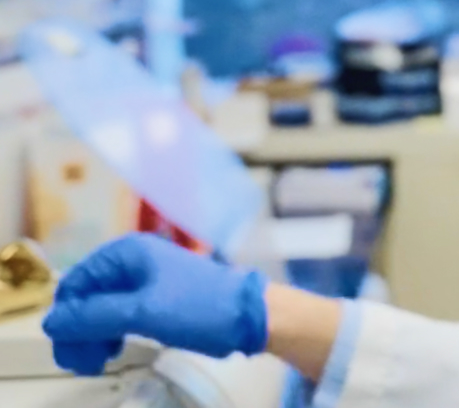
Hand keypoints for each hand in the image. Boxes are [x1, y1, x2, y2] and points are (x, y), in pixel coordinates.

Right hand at [42, 234, 267, 375]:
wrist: (248, 316)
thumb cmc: (202, 307)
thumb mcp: (142, 312)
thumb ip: (95, 316)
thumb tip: (53, 322)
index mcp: (127, 253)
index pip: (75, 283)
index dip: (67, 317)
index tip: (70, 347)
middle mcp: (132, 262)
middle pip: (85, 297)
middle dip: (78, 330)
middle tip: (82, 362)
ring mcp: (144, 281)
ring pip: (100, 309)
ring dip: (92, 336)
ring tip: (98, 361)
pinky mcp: (154, 299)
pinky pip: (118, 315)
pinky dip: (109, 334)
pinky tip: (112, 351)